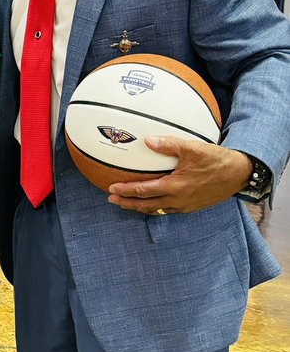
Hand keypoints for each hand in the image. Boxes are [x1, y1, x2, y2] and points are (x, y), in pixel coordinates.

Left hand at [107, 138, 252, 214]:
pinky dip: (155, 207)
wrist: (239, 174)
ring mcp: (185, 206)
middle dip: (127, 203)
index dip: (126, 191)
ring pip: (156, 210)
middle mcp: (178, 200)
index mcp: (175, 187)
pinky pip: (168, 210)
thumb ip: (169, 144)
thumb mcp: (192, 148)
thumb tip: (148, 141)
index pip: (144, 191)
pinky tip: (151, 202)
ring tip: (127, 203)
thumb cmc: (217, 160)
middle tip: (112, 200)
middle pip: (146, 206)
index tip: (111, 189)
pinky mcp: (192, 207)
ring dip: (139, 207)